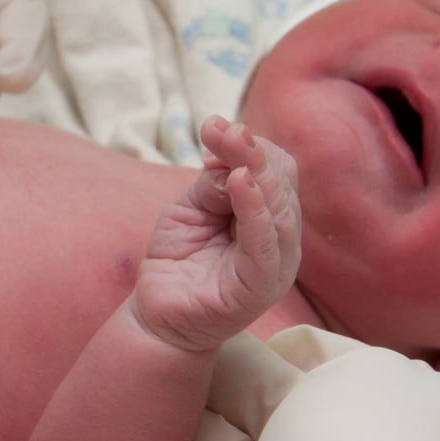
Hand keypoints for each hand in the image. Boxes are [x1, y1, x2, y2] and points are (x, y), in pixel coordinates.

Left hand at [131, 117, 300, 352]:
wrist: (157, 312)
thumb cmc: (178, 258)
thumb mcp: (192, 208)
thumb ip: (213, 184)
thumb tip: (231, 159)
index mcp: (271, 217)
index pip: (277, 170)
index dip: (250, 145)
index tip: (212, 129)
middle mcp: (281, 240)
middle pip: (282, 184)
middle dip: (251, 150)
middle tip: (217, 128)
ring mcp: (276, 265)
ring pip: (280, 209)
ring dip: (256, 169)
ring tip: (232, 143)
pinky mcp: (260, 287)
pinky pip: (266, 245)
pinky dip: (257, 210)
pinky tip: (242, 182)